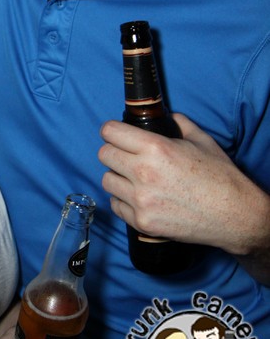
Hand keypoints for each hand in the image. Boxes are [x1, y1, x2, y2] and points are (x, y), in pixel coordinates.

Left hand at [98, 113, 269, 260]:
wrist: (234, 215)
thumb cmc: (219, 176)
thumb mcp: (200, 140)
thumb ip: (177, 123)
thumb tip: (165, 116)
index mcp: (155, 148)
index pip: (110, 132)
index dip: (112, 131)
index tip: (116, 134)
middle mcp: (143, 173)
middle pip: (103, 154)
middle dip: (114, 152)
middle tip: (126, 156)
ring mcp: (141, 200)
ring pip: (107, 180)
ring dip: (118, 177)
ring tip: (134, 179)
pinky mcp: (141, 222)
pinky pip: (115, 205)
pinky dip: (123, 201)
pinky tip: (140, 198)